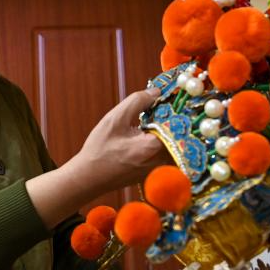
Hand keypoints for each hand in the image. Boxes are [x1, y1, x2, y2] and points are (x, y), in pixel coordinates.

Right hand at [26, 87, 166, 227]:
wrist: (89, 178)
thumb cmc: (100, 149)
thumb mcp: (115, 119)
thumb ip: (138, 101)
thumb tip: (157, 91)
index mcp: (154, 146)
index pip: (178, 123)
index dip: (178, 108)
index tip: (174, 96)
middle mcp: (162, 161)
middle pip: (180, 135)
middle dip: (175, 119)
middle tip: (167, 105)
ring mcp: (161, 170)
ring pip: (176, 145)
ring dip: (171, 131)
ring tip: (160, 118)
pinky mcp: (156, 174)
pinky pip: (169, 154)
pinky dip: (165, 142)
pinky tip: (152, 133)